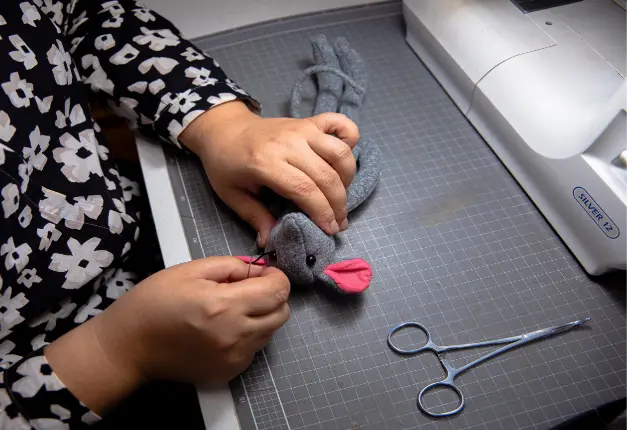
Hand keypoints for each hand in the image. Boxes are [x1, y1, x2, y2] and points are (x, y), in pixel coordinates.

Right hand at [45, 257, 289, 414]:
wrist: (129, 346)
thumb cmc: (154, 303)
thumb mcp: (190, 270)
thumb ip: (231, 266)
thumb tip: (259, 269)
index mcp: (225, 305)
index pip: (279, 291)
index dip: (275, 277)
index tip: (262, 274)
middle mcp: (235, 335)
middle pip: (282, 313)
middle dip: (272, 296)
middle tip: (249, 289)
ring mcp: (233, 358)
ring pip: (270, 332)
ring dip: (261, 317)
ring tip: (232, 309)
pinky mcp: (228, 373)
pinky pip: (254, 350)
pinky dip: (248, 337)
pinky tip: (223, 329)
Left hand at [179, 101, 359, 245]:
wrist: (224, 130)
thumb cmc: (226, 165)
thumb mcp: (232, 195)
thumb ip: (254, 217)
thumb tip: (270, 241)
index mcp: (265, 162)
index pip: (305, 189)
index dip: (322, 212)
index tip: (329, 230)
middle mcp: (288, 142)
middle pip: (326, 176)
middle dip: (337, 205)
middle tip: (338, 223)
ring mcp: (301, 128)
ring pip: (339, 153)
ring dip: (347, 178)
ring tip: (340, 196)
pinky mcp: (309, 121)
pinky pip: (340, 124)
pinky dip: (351, 137)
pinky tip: (345, 157)